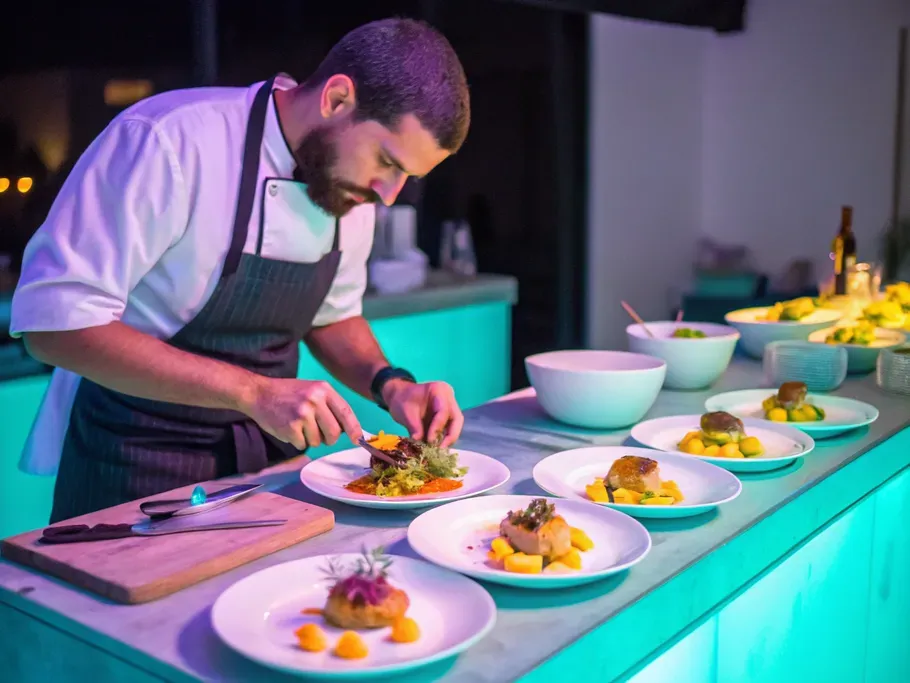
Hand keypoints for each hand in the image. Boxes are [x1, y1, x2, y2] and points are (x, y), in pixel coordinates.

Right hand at [240, 377, 361, 449]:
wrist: (259, 393)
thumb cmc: (288, 393)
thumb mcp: (312, 390)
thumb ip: (329, 406)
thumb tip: (347, 429)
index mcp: (323, 389)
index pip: (346, 412)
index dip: (354, 428)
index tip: (357, 439)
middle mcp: (315, 400)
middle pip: (334, 432)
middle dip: (329, 438)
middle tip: (319, 434)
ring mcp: (303, 414)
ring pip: (318, 441)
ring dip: (310, 439)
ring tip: (298, 426)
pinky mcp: (291, 427)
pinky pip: (302, 444)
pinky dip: (297, 441)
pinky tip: (289, 428)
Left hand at [384, 380, 463, 446]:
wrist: (399, 396)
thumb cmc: (402, 400)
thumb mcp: (405, 412)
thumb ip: (414, 427)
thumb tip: (420, 441)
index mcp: (439, 390)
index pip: (443, 411)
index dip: (438, 427)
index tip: (430, 441)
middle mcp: (448, 397)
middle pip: (456, 418)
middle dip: (451, 435)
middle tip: (441, 449)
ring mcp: (449, 406)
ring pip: (456, 424)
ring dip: (448, 438)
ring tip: (438, 450)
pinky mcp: (447, 415)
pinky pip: (450, 427)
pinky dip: (444, 437)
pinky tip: (436, 446)